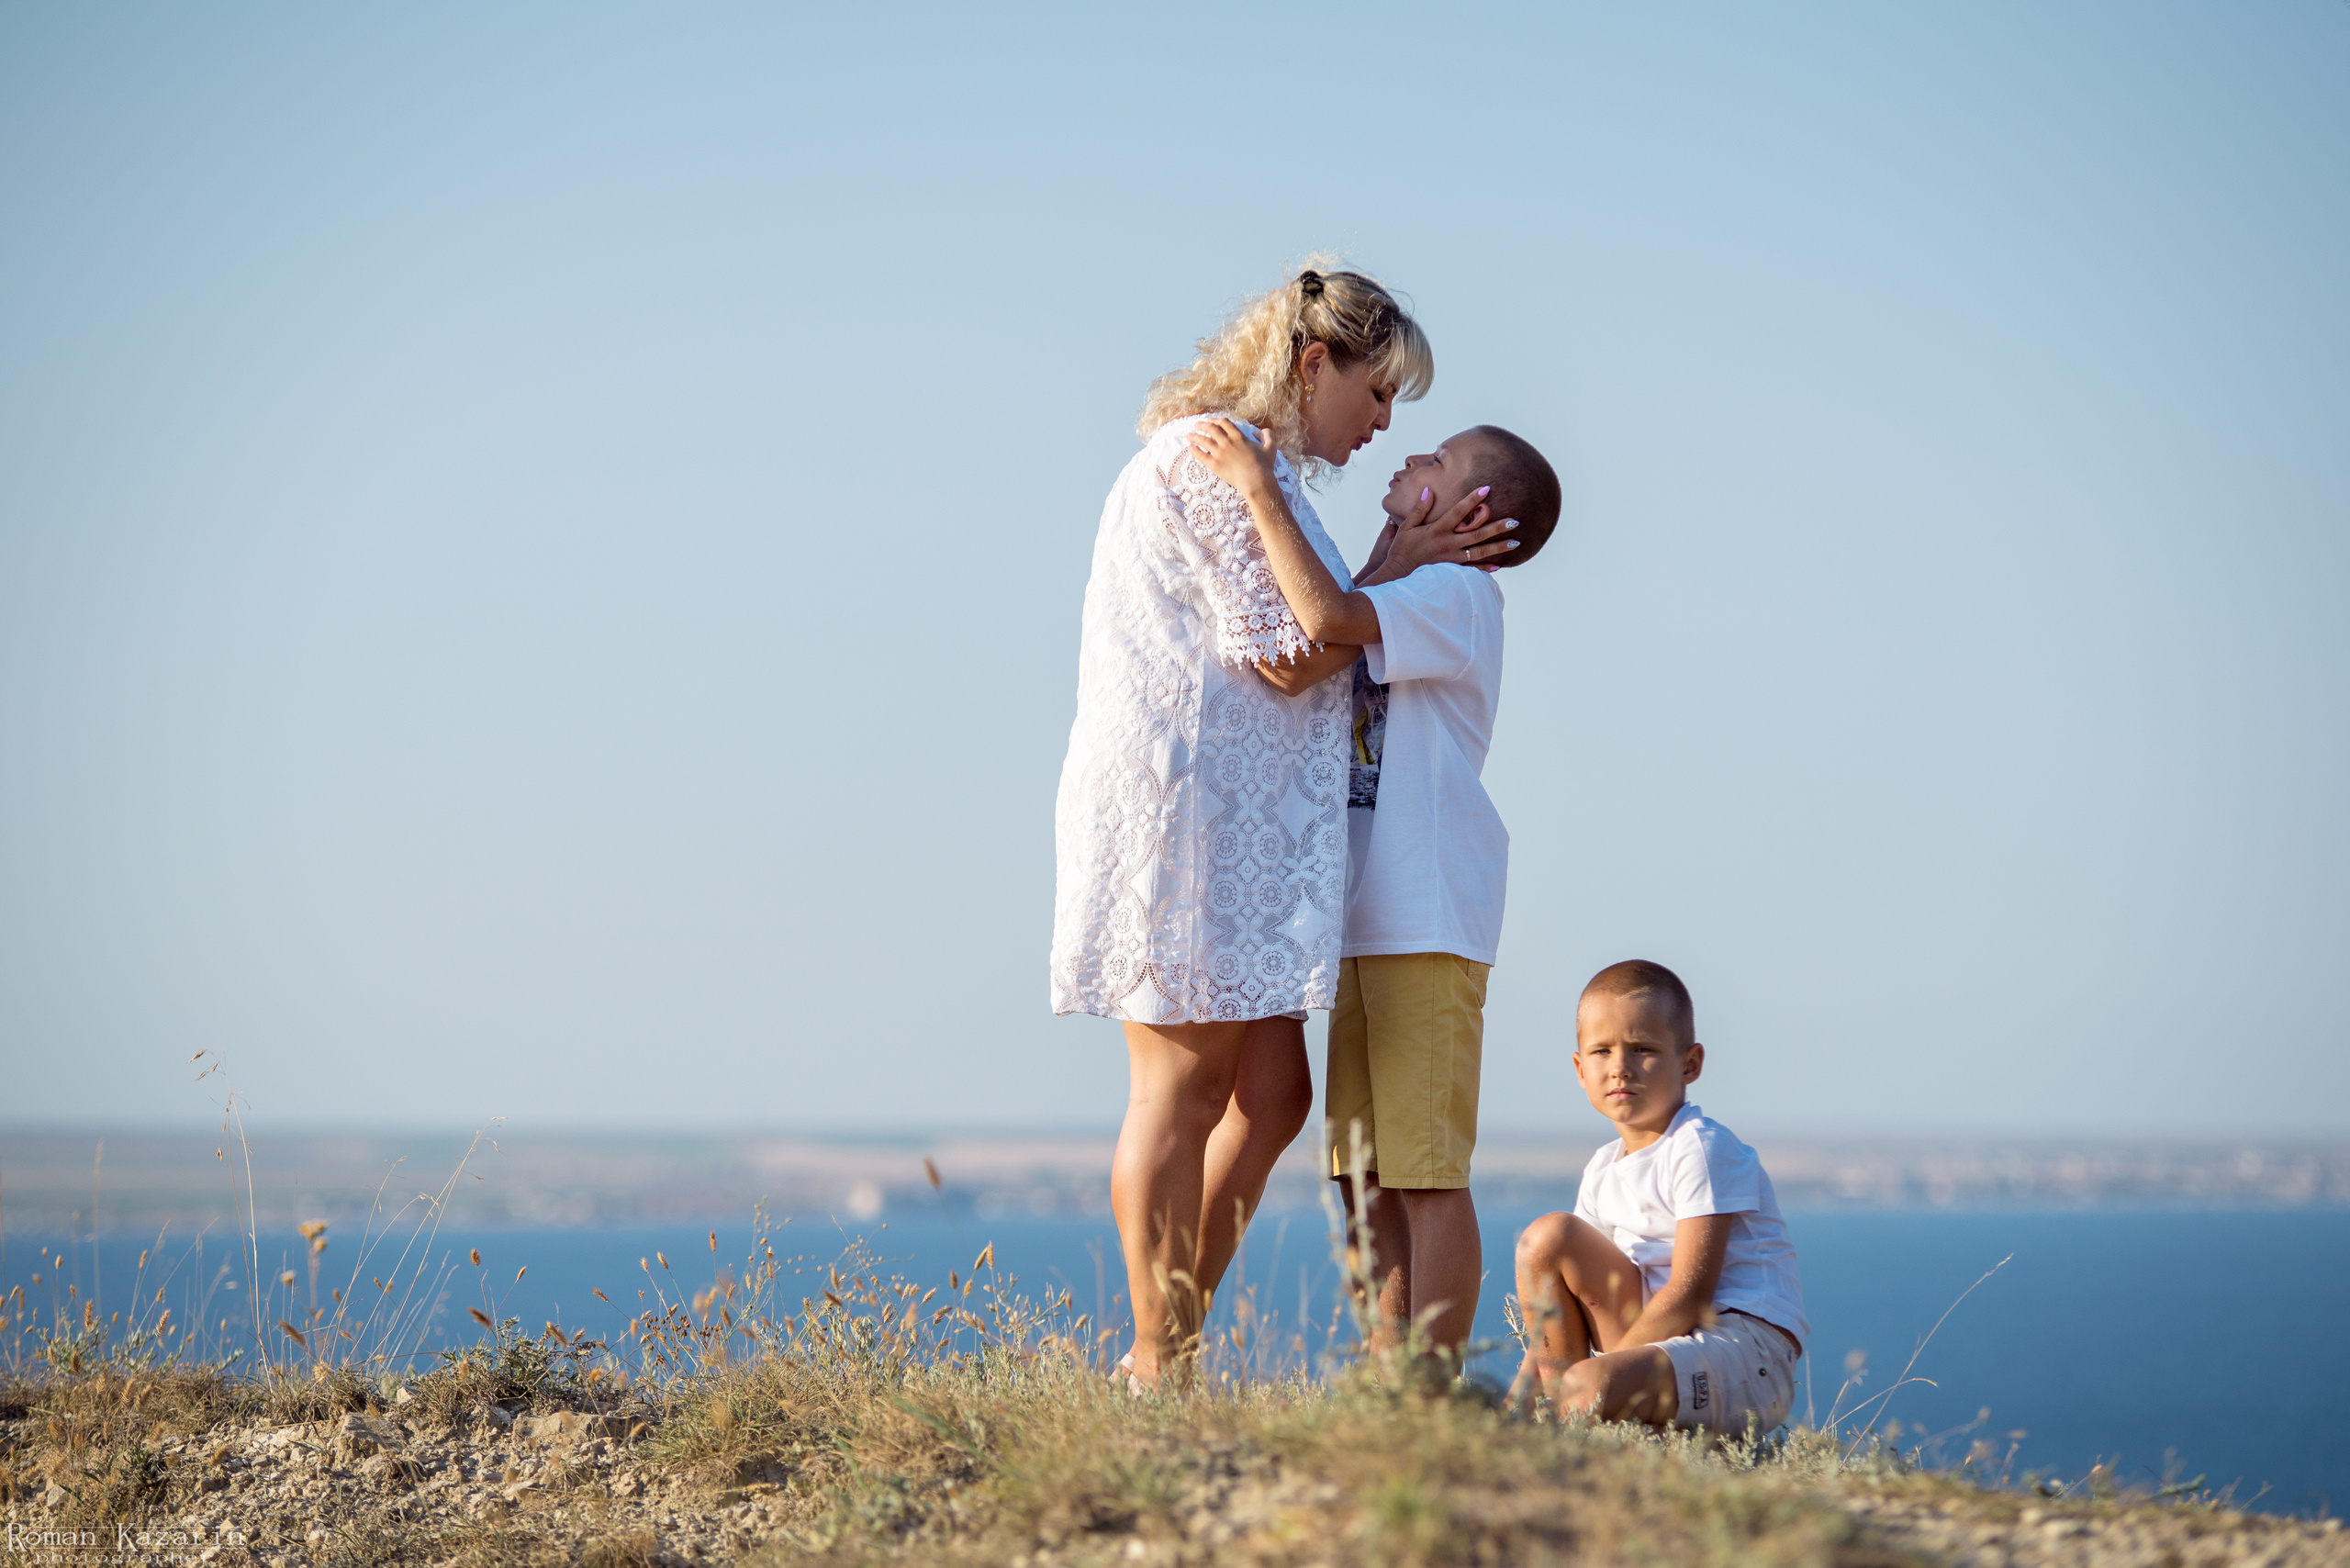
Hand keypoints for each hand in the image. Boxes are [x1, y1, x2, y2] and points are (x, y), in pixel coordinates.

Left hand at [1185, 417, 1281, 499]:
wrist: (1256, 481)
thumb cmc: (1264, 466)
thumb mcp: (1271, 447)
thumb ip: (1267, 435)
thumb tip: (1257, 431)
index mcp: (1239, 436)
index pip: (1224, 423)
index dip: (1216, 420)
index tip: (1211, 421)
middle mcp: (1227, 442)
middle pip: (1210, 429)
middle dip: (1202, 425)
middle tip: (1196, 425)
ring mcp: (1219, 453)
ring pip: (1203, 440)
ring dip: (1194, 436)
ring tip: (1188, 435)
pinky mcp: (1214, 464)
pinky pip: (1201, 455)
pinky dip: (1194, 450)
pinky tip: (1190, 448)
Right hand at [1372, 484, 1518, 579]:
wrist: (1397, 575)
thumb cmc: (1401, 549)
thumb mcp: (1406, 526)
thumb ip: (1419, 509)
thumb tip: (1429, 491)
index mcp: (1438, 530)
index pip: (1459, 511)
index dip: (1472, 499)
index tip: (1487, 488)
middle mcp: (1448, 543)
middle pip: (1477, 533)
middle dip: (1497, 527)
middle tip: (1515, 521)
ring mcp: (1452, 559)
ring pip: (1479, 551)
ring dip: (1498, 547)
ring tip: (1516, 542)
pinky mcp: (1451, 570)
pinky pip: (1472, 569)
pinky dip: (1486, 568)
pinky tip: (1499, 566)